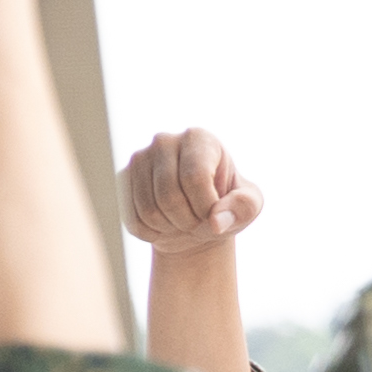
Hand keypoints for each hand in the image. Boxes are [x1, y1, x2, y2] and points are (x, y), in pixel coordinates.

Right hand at [120, 128, 261, 253]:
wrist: (195, 220)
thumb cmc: (226, 206)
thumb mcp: (249, 206)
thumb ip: (244, 207)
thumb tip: (216, 220)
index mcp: (199, 138)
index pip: (195, 177)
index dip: (206, 206)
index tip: (215, 213)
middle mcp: (164, 141)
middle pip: (169, 196)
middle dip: (188, 220)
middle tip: (198, 221)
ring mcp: (139, 158)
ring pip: (149, 210)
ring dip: (170, 228)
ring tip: (182, 221)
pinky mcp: (122, 178)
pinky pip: (132, 218)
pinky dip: (151, 233)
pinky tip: (163, 225)